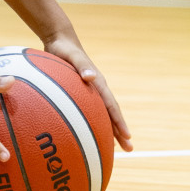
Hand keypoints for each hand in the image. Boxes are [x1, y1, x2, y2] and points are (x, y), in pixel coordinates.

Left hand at [42, 33, 132, 151]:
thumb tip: (91, 77)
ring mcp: (91, 91)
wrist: (60, 41)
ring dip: (111, 130)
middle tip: (130, 149)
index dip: (119, 122)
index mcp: (98, 82)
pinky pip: (92, 111)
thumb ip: (81, 65)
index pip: (111, 106)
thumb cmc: (64, 49)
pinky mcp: (83, 92)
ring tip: (117, 147)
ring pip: (104, 114)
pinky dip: (96, 123)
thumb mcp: (71, 56)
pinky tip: (93, 133)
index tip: (127, 136)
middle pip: (112, 114)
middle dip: (120, 131)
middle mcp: (97, 88)